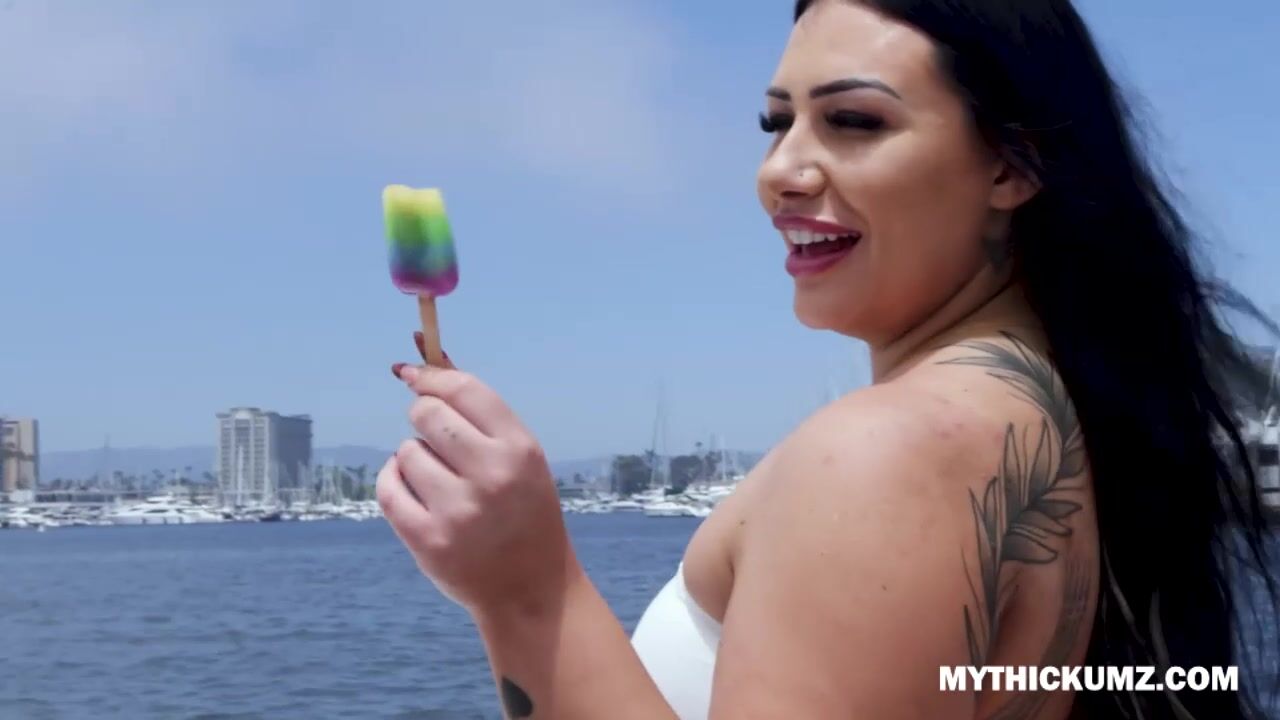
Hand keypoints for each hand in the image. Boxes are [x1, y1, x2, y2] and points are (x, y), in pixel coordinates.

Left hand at [379, 338, 576, 614]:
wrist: (530, 589)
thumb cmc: (521, 509)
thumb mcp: (518, 456)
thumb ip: (476, 408)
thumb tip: (428, 351)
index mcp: (520, 449)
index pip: (464, 389)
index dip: (431, 376)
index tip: (412, 376)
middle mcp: (492, 476)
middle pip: (427, 413)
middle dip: (424, 419)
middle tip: (438, 440)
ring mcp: (458, 511)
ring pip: (405, 451)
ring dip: (413, 458)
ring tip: (439, 481)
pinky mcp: (428, 541)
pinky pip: (388, 488)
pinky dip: (394, 483)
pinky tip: (414, 493)